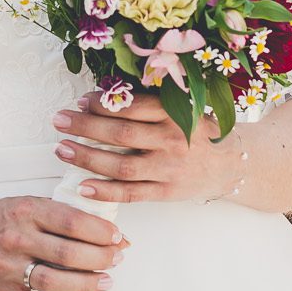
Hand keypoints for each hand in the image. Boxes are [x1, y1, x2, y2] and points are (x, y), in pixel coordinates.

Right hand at [0, 195, 124, 290]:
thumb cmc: (3, 218)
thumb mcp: (32, 204)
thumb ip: (67, 216)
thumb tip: (114, 235)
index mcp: (25, 211)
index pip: (71, 221)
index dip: (100, 231)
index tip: (117, 237)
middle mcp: (15, 238)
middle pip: (67, 253)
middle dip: (100, 258)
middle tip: (117, 259)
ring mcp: (7, 267)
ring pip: (54, 282)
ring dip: (87, 284)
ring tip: (106, 282)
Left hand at [53, 92, 245, 203]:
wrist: (233, 163)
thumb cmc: (199, 130)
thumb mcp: (184, 107)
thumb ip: (151, 102)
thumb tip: (104, 96)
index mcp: (176, 113)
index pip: (132, 106)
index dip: (102, 104)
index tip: (80, 101)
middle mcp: (172, 140)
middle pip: (120, 135)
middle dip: (84, 127)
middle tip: (59, 120)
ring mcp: (169, 169)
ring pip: (121, 165)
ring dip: (87, 158)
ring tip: (62, 150)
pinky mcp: (166, 192)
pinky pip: (131, 193)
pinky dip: (105, 192)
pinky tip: (83, 187)